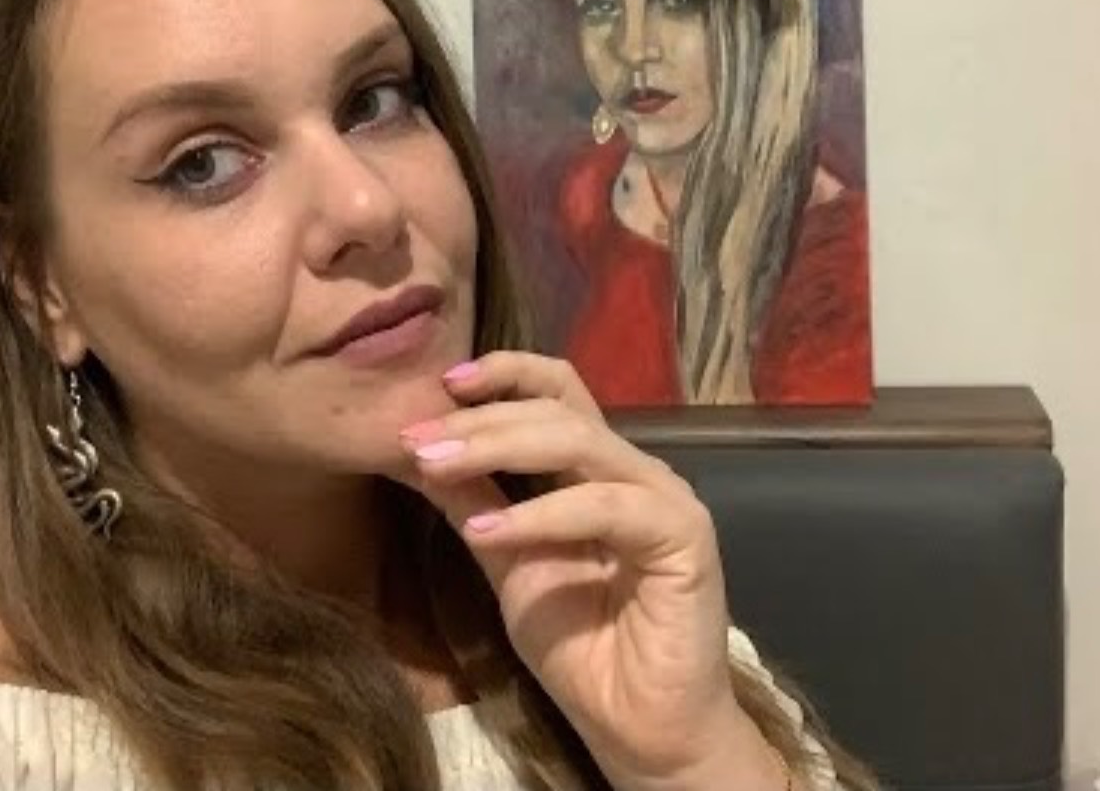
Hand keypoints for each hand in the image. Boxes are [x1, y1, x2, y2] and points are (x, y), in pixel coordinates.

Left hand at [394, 351, 760, 789]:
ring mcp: (664, 498)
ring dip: (497, 448)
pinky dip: (539, 514)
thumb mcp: (509, 566)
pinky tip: (487, 533)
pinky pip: (603, 506)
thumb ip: (476, 506)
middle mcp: (634, 472)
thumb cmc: (582, 649)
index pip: (557, 392)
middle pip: (558, 409)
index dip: (503, 375)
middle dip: (479, 418)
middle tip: (416, 437)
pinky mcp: (683, 535)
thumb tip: (421, 452)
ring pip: (579, 441)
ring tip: (434, 465)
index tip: (438, 385)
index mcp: (598, 470)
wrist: (636, 726)